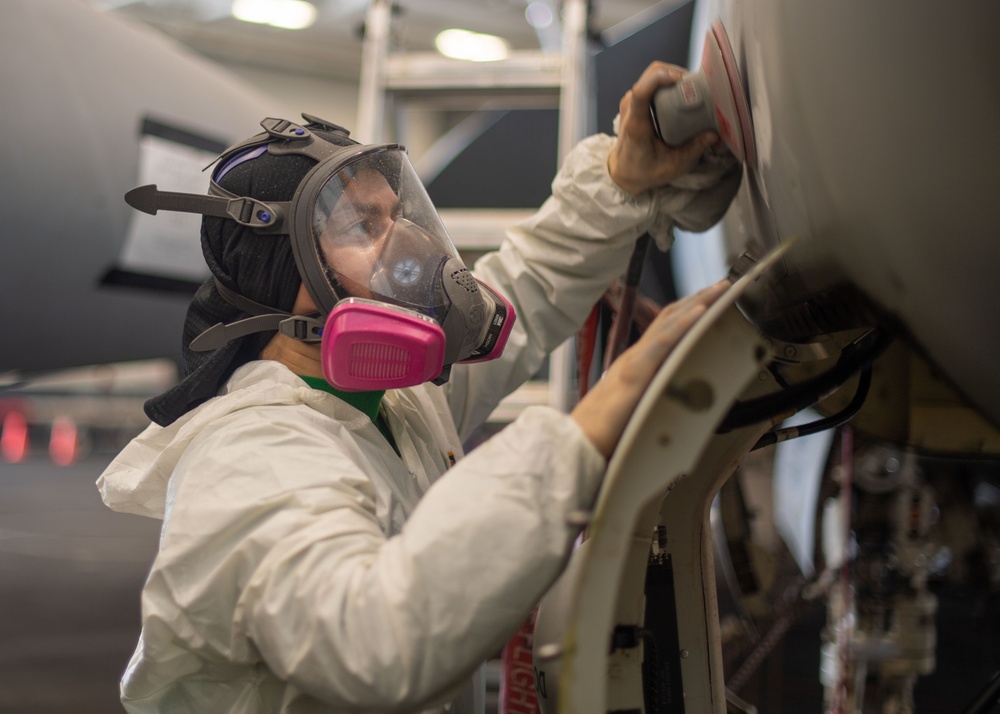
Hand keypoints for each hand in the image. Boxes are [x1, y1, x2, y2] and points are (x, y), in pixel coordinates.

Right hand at [571, 280, 729, 458]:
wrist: (576, 444)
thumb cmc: (601, 435)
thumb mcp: (635, 412)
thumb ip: (653, 402)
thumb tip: (676, 406)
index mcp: (636, 365)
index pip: (665, 330)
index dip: (687, 312)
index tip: (710, 300)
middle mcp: (635, 357)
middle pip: (670, 318)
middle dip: (699, 299)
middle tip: (724, 285)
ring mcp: (635, 362)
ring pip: (670, 322)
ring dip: (699, 302)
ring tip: (721, 288)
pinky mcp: (636, 372)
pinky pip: (664, 342)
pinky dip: (684, 324)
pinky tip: (703, 310)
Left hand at [607, 62, 719, 195]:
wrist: (623, 172)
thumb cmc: (644, 170)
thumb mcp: (672, 166)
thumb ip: (693, 150)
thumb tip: (713, 134)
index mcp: (637, 124)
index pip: (641, 92)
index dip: (660, 79)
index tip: (680, 80)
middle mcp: (631, 107)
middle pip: (651, 74)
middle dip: (676, 73)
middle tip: (696, 85)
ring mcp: (631, 101)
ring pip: (653, 74)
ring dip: (674, 76)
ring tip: (692, 88)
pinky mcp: (635, 100)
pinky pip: (652, 82)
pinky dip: (668, 82)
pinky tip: (682, 93)